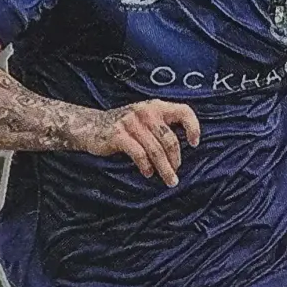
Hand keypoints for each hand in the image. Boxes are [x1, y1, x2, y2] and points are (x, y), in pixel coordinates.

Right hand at [81, 99, 200, 185]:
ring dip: (164, 169)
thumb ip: (162, 127)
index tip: (194, 144)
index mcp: (156, 107)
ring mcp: (131, 122)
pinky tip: (148, 173)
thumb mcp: (145, 120)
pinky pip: (139, 154)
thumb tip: (181, 151)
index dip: (193, 127)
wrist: (91, 127)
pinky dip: (146, 166)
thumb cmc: (124, 128)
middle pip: (170, 140)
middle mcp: (146, 111)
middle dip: (175, 161)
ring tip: (168, 180)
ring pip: (156, 150)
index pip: (184, 111)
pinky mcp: (118, 134)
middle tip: (175, 175)